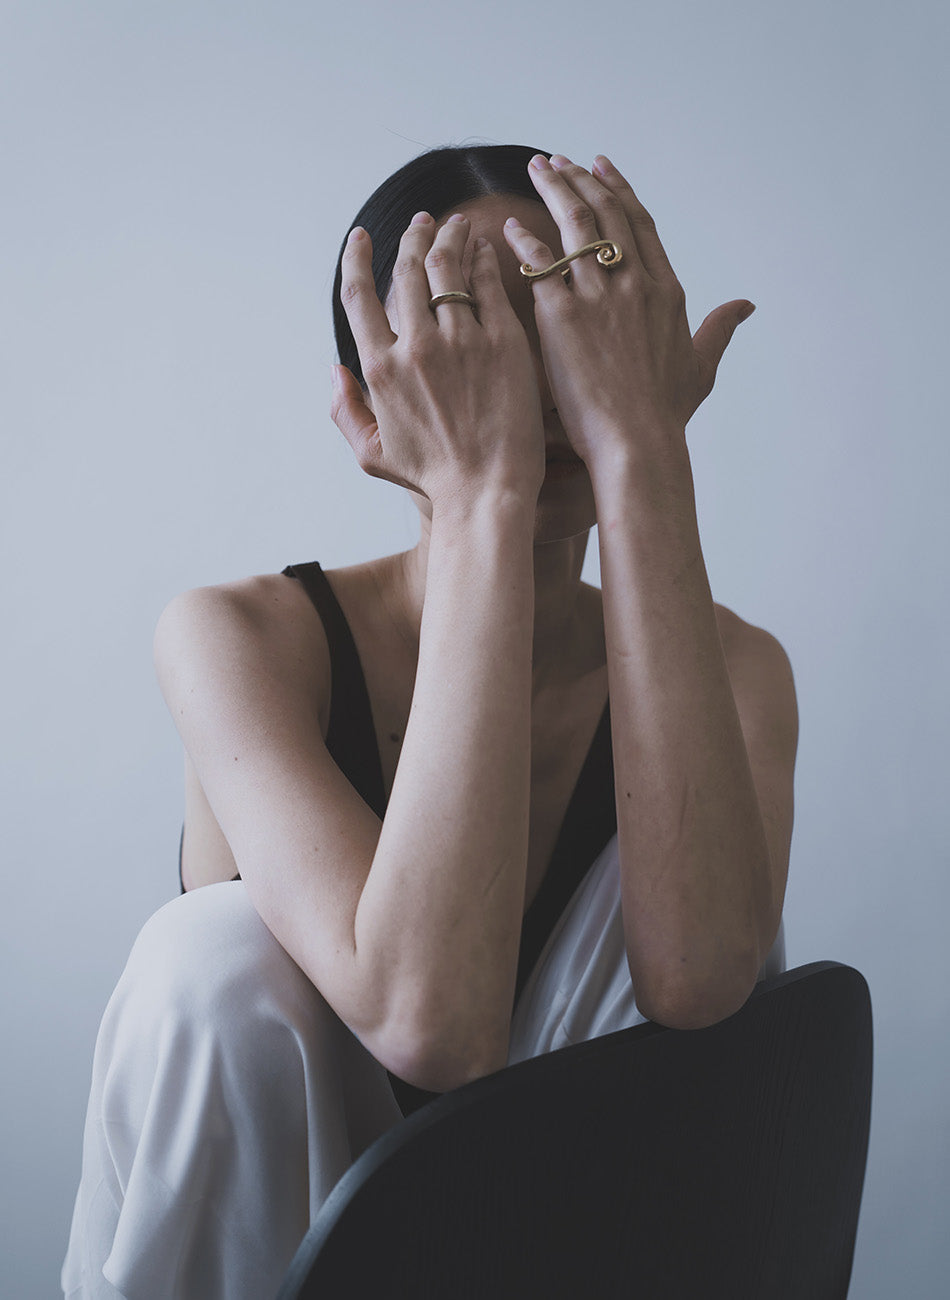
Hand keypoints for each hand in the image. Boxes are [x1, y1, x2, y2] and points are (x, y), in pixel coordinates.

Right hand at [331, 212, 545, 507]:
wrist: (487, 491)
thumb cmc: (432, 478)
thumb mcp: (373, 455)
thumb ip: (345, 411)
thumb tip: (335, 370)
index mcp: (380, 369)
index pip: (358, 295)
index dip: (356, 258)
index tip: (361, 237)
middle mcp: (417, 347)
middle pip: (407, 270)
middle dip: (412, 237)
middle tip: (423, 223)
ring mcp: (462, 341)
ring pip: (448, 268)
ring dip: (448, 238)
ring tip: (455, 226)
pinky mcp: (503, 342)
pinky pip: (489, 285)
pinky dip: (483, 259)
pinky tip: (485, 249)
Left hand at [501, 153, 754, 466]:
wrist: (636, 441)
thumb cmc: (665, 412)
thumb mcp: (700, 366)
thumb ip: (718, 329)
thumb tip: (745, 306)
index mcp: (666, 290)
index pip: (639, 223)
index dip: (618, 190)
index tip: (600, 165)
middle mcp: (634, 283)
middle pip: (605, 214)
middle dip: (579, 180)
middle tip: (558, 161)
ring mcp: (599, 297)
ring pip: (573, 226)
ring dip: (554, 192)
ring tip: (536, 171)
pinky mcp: (562, 317)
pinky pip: (539, 265)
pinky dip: (524, 241)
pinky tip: (508, 227)